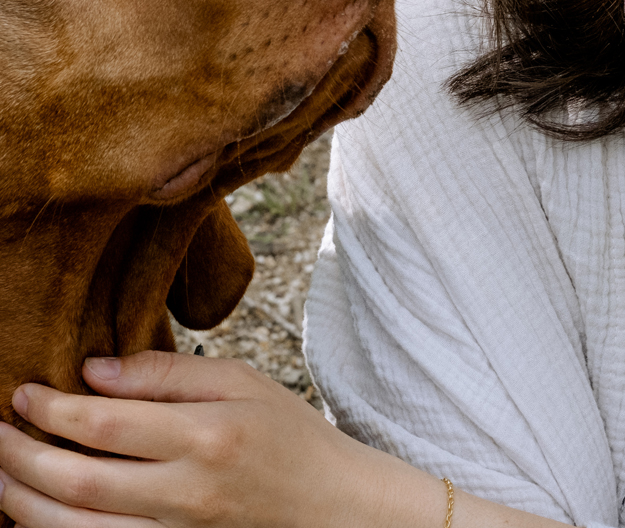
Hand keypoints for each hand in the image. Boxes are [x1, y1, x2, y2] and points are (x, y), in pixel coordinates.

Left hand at [0, 351, 441, 527]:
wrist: (333, 508)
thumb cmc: (289, 437)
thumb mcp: (243, 382)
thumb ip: (170, 373)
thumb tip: (96, 370)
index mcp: (208, 434)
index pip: (107, 422)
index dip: (53, 409)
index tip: (25, 393)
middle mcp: (187, 492)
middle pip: (78, 481)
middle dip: (20, 457)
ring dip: (21, 503)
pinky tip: (36, 513)